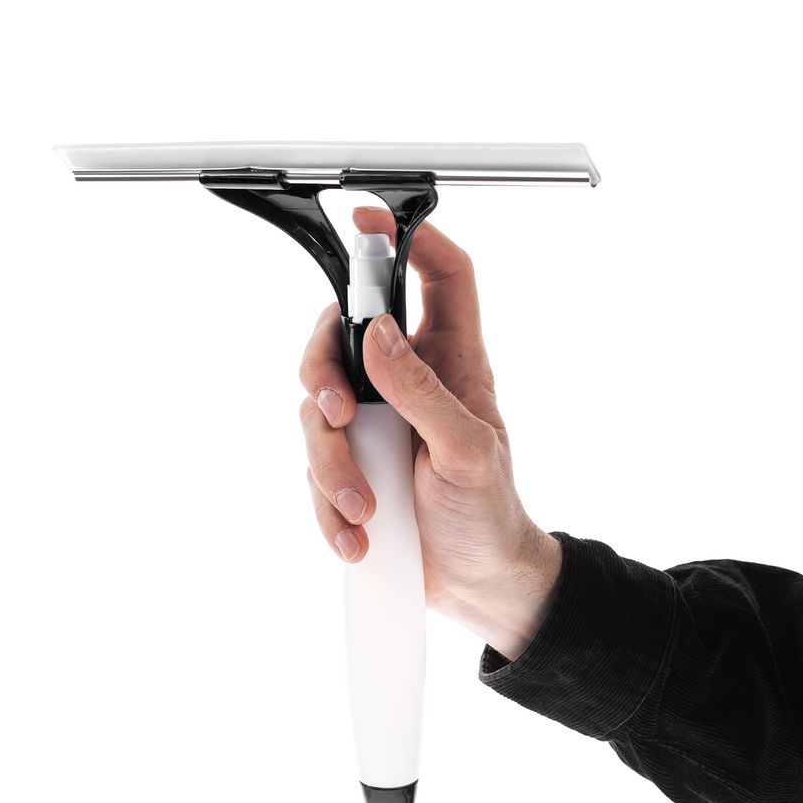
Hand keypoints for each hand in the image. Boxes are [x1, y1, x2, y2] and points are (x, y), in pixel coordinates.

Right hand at [298, 207, 560, 660]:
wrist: (476, 581)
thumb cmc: (489, 513)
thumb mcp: (467, 451)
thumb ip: (423, 392)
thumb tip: (378, 332)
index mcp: (452, 363)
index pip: (440, 278)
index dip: (408, 238)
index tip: (366, 220)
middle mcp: (406, 383)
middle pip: (342, 334)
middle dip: (323, 372)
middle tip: (338, 415)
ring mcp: (373, 425)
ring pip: (314, 409)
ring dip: (330, 462)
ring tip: (365, 506)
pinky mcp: (349, 466)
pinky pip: (312, 466)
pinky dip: (327, 504)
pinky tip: (357, 534)